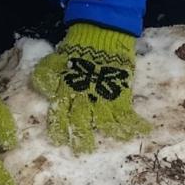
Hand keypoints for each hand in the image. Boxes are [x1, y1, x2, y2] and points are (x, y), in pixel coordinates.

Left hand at [30, 24, 151, 153]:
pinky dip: (134, 123)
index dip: (59, 127)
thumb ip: (48, 74)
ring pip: (105, 121)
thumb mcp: (57, 59)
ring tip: (115, 143)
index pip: (61, 113)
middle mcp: (84, 96)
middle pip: (81, 122)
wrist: (100, 33)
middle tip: (82, 151)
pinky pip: (127, 112)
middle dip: (81, 137)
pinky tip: (142, 132)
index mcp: (67, 89)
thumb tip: (42, 88)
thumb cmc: (78, 45)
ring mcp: (103, 95)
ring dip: (110, 133)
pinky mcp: (120, 92)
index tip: (59, 140)